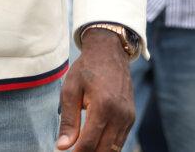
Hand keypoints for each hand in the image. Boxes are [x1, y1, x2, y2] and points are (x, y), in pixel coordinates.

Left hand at [56, 29, 134, 151]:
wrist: (109, 52)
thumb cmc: (87, 69)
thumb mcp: (71, 90)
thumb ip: (68, 121)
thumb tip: (63, 146)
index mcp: (103, 106)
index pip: (89, 142)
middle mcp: (120, 114)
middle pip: (103, 150)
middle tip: (73, 151)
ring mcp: (128, 117)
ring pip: (114, 149)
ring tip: (82, 149)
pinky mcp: (131, 117)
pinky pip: (120, 140)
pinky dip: (107, 147)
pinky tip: (94, 144)